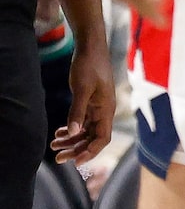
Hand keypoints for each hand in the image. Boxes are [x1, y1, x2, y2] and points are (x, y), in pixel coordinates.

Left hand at [54, 36, 114, 163]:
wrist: (90, 47)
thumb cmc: (89, 65)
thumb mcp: (82, 89)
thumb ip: (77, 111)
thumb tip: (74, 133)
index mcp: (107, 110)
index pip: (102, 138)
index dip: (91, 152)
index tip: (76, 162)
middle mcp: (104, 111)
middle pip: (92, 138)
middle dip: (76, 149)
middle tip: (58, 158)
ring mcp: (97, 107)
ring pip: (85, 131)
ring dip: (71, 140)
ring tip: (54, 145)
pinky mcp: (90, 102)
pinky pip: (82, 122)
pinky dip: (72, 129)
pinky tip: (60, 132)